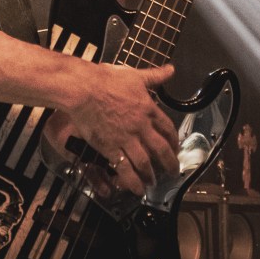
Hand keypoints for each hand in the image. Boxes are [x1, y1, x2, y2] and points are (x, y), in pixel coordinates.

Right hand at [67, 63, 179, 196]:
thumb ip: (154, 76)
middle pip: (161, 149)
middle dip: (169, 163)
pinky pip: (124, 168)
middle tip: (172, 171)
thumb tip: (170, 69)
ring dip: (151, 175)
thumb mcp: (134, 75)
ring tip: (153, 183)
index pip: (167, 128)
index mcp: (148, 108)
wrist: (83, 88)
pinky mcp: (110, 147)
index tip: (175, 147)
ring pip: (145, 162)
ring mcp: (126, 138)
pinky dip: (132, 180)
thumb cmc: (105, 79)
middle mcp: (141, 126)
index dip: (174, 140)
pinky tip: (136, 189)